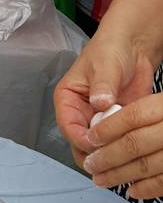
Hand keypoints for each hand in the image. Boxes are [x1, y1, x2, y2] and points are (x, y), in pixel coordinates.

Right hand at [54, 19, 157, 173]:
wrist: (134, 48)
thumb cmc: (110, 50)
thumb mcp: (105, 66)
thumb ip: (102, 85)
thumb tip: (99, 103)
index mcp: (67, 100)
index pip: (68, 128)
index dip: (81, 140)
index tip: (97, 144)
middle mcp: (80, 114)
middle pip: (80, 145)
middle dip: (95, 153)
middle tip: (113, 154)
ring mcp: (98, 122)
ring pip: (98, 149)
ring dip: (110, 153)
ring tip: (124, 152)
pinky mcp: (116, 126)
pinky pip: (117, 144)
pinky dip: (124, 149)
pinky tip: (133, 148)